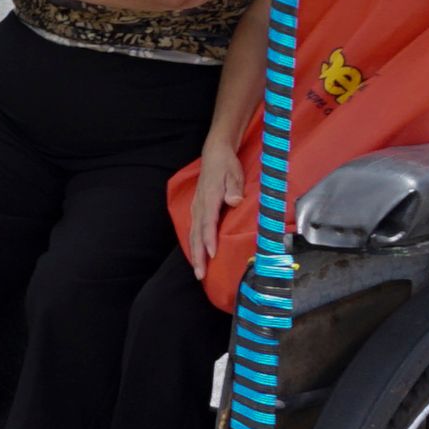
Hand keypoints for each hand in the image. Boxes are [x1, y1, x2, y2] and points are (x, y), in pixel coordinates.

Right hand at [185, 138, 244, 277]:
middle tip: (201, 274)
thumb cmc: (227, 165)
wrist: (215, 153)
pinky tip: (197, 256)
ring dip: (194, 254)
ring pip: (193, 234)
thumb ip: (234, 188)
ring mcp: (196, 207)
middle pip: (197, 234)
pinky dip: (194, 245)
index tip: (212, 255)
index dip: (209, 239)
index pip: (208, 222)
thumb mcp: (234, 173)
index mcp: (209, 198)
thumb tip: (234, 201)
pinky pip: (193, 230)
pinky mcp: (196, 209)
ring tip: (198, 271)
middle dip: (198, 256)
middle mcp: (199, 205)